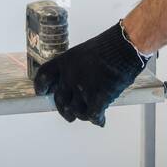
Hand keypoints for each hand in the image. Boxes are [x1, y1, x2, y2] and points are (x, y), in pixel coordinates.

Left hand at [32, 22, 146, 126]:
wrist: (125, 46)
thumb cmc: (110, 46)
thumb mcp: (85, 52)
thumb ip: (77, 68)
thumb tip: (77, 85)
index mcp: (65, 61)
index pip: (44, 75)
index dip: (41, 86)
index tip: (42, 92)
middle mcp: (70, 76)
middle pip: (60, 100)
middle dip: (64, 110)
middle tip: (69, 114)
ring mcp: (82, 88)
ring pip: (76, 111)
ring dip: (83, 114)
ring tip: (90, 113)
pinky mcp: (97, 97)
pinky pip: (92, 115)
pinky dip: (97, 119)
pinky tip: (101, 120)